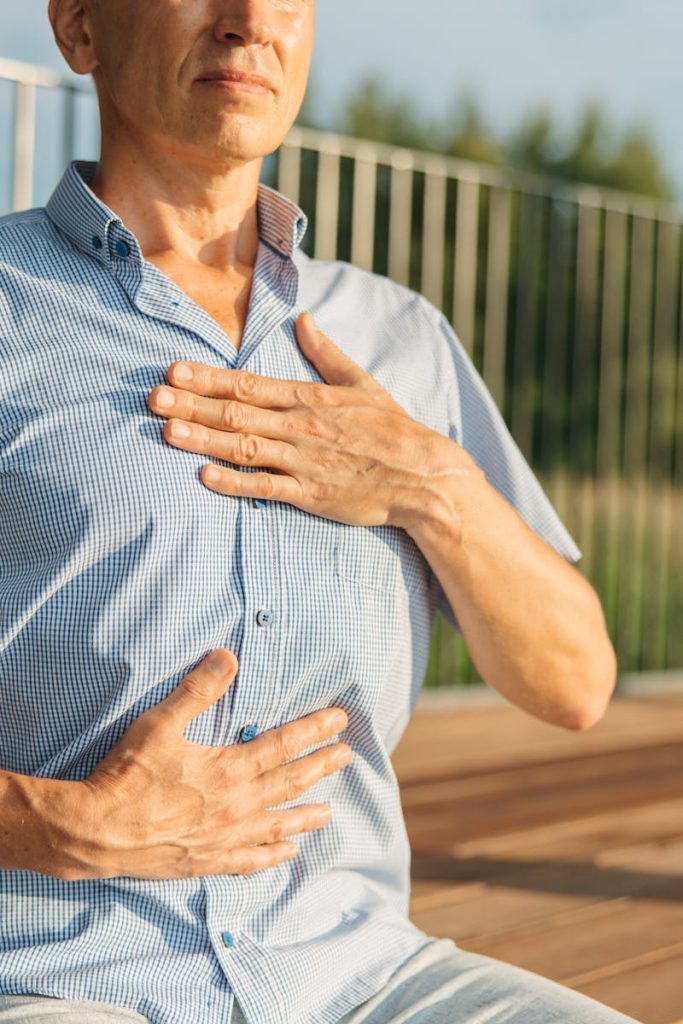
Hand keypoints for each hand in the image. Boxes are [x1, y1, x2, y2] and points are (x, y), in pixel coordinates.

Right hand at [61, 649, 350, 879]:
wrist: (95, 832)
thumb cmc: (126, 775)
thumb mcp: (160, 723)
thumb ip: (197, 690)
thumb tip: (227, 656)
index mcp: (229, 769)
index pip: (284, 745)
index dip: (315, 731)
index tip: (339, 721)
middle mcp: (236, 805)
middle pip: (291, 782)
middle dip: (321, 766)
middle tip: (347, 756)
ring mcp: (224, 837)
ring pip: (278, 824)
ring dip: (306, 815)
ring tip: (329, 812)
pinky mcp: (207, 861)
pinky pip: (250, 860)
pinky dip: (272, 856)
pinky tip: (287, 854)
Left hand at [147, 312, 443, 528]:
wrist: (424, 476)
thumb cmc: (393, 429)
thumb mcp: (363, 383)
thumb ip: (327, 353)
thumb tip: (304, 319)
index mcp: (310, 397)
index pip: (248, 384)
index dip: (208, 378)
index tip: (174, 370)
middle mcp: (301, 426)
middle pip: (236, 414)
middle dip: (190, 405)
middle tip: (151, 398)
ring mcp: (304, 461)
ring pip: (244, 448)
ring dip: (202, 439)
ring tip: (165, 431)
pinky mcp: (311, 495)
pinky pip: (266, 488)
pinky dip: (235, 483)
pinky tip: (204, 477)